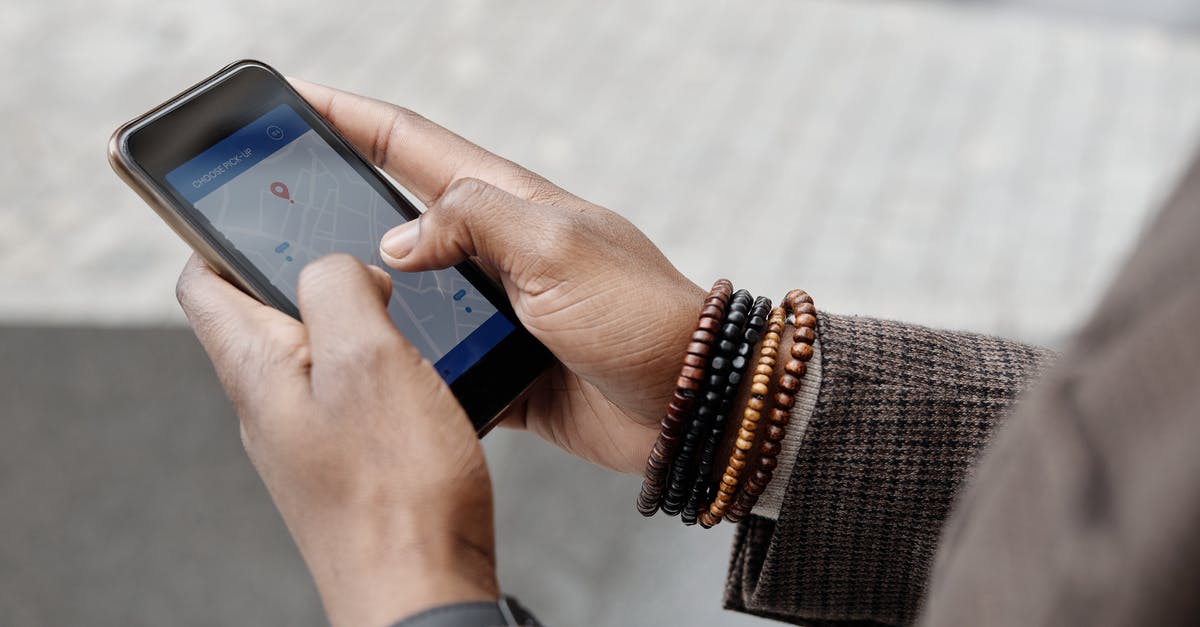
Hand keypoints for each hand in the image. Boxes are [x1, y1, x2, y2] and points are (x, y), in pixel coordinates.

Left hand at [176, 254, 497, 626]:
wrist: (423, 589)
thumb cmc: (396, 489)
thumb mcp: (367, 359)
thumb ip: (337, 289)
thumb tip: (334, 266)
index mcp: (257, 369)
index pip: (201, 282)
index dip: (222, 233)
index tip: (267, 206)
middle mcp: (270, 404)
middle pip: (263, 311)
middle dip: (306, 270)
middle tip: (363, 252)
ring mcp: (307, 436)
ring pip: (315, 351)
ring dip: (354, 319)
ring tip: (405, 308)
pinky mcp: (347, 462)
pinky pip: (351, 392)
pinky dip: (381, 364)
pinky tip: (423, 368)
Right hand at [294, 80, 704, 474]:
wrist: (690, 404)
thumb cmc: (641, 315)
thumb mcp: (556, 247)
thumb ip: (473, 223)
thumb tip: (397, 237)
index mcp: (509, 202)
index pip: (410, 144)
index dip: (349, 115)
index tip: (293, 93)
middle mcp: (497, 250)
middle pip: (398, 214)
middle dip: (335, 202)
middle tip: (270, 201)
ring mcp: (498, 309)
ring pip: (409, 292)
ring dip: (361, 290)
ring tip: (297, 293)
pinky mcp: (501, 366)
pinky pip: (436, 357)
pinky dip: (402, 359)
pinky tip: (363, 366)